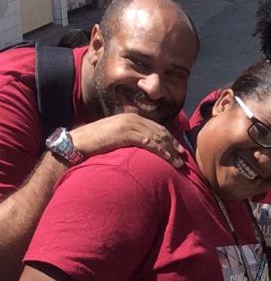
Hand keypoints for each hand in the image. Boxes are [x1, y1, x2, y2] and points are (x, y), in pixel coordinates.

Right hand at [69, 113, 184, 166]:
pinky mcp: (126, 133)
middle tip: (183, 156)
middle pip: (159, 131)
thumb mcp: (115, 137)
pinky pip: (149, 142)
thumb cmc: (94, 143)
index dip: (168, 138)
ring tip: (179, 162)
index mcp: (130, 117)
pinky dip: (161, 151)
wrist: (77, 143)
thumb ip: (128, 138)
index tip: (178, 148)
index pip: (154, 126)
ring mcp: (129, 124)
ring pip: (157, 137)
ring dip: (170, 150)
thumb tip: (140, 148)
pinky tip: (169, 159)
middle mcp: (131, 118)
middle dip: (172, 144)